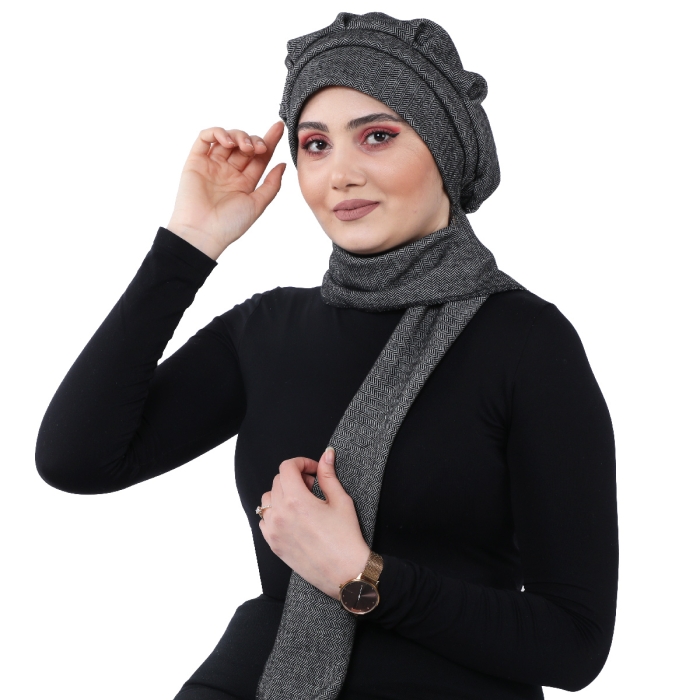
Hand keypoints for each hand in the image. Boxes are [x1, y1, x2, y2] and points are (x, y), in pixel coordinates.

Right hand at [167, 121, 286, 259]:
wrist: (203, 232)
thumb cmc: (230, 224)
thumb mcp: (257, 204)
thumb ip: (272, 185)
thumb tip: (282, 164)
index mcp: (244, 182)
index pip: (259, 157)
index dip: (269, 141)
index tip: (279, 127)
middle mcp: (229, 172)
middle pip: (245, 145)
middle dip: (254, 140)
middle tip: (258, 148)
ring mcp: (212, 165)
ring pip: (227, 138)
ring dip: (238, 135)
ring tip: (244, 146)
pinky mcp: (196, 161)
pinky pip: (204, 139)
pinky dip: (216, 133)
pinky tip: (227, 141)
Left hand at [259, 447, 370, 599]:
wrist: (345, 573)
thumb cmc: (346, 539)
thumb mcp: (341, 501)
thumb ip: (328, 475)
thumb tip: (326, 454)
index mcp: (296, 500)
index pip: (287, 467)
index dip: (302, 463)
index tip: (314, 470)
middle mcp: (280, 514)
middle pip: (278, 481)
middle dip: (295, 477)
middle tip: (313, 485)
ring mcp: (273, 530)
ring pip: (267, 499)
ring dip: (282, 494)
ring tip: (302, 501)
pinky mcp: (273, 544)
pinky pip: (264, 520)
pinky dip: (275, 513)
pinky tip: (293, 517)